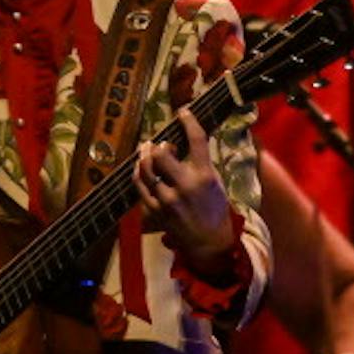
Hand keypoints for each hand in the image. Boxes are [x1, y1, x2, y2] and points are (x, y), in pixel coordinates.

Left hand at [134, 108, 235, 270]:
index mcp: (204, 176)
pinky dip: (138, 174)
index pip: (196, 140)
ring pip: (145, 169)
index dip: (188, 121)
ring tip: (146, 150)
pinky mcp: (155, 211)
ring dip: (144, 156)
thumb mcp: (215, 181)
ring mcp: (167, 200)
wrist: (210, 242)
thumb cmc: (214, 208)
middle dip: (158, 145)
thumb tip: (186, 138)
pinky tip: (140, 169)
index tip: (183, 112)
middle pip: (160, 154)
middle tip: (160, 144)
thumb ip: (200, 161)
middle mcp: (184, 186)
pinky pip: (139, 186)